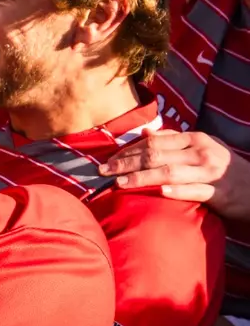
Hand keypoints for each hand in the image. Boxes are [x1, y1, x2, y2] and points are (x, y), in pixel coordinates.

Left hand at [98, 130, 249, 218]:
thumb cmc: (222, 167)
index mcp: (195, 139)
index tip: (108, 160)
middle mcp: (201, 152)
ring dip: (142, 178)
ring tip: (119, 184)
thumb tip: (145, 133)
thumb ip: (174, 140)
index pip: (153, 143)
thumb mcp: (202, 147)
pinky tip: (160, 192)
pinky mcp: (219, 193)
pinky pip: (194, 191)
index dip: (128, 151)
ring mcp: (210, 172)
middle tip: (102, 171)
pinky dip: (176, 191)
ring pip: (169, 173)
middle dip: (126, 164)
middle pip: (156, 156)